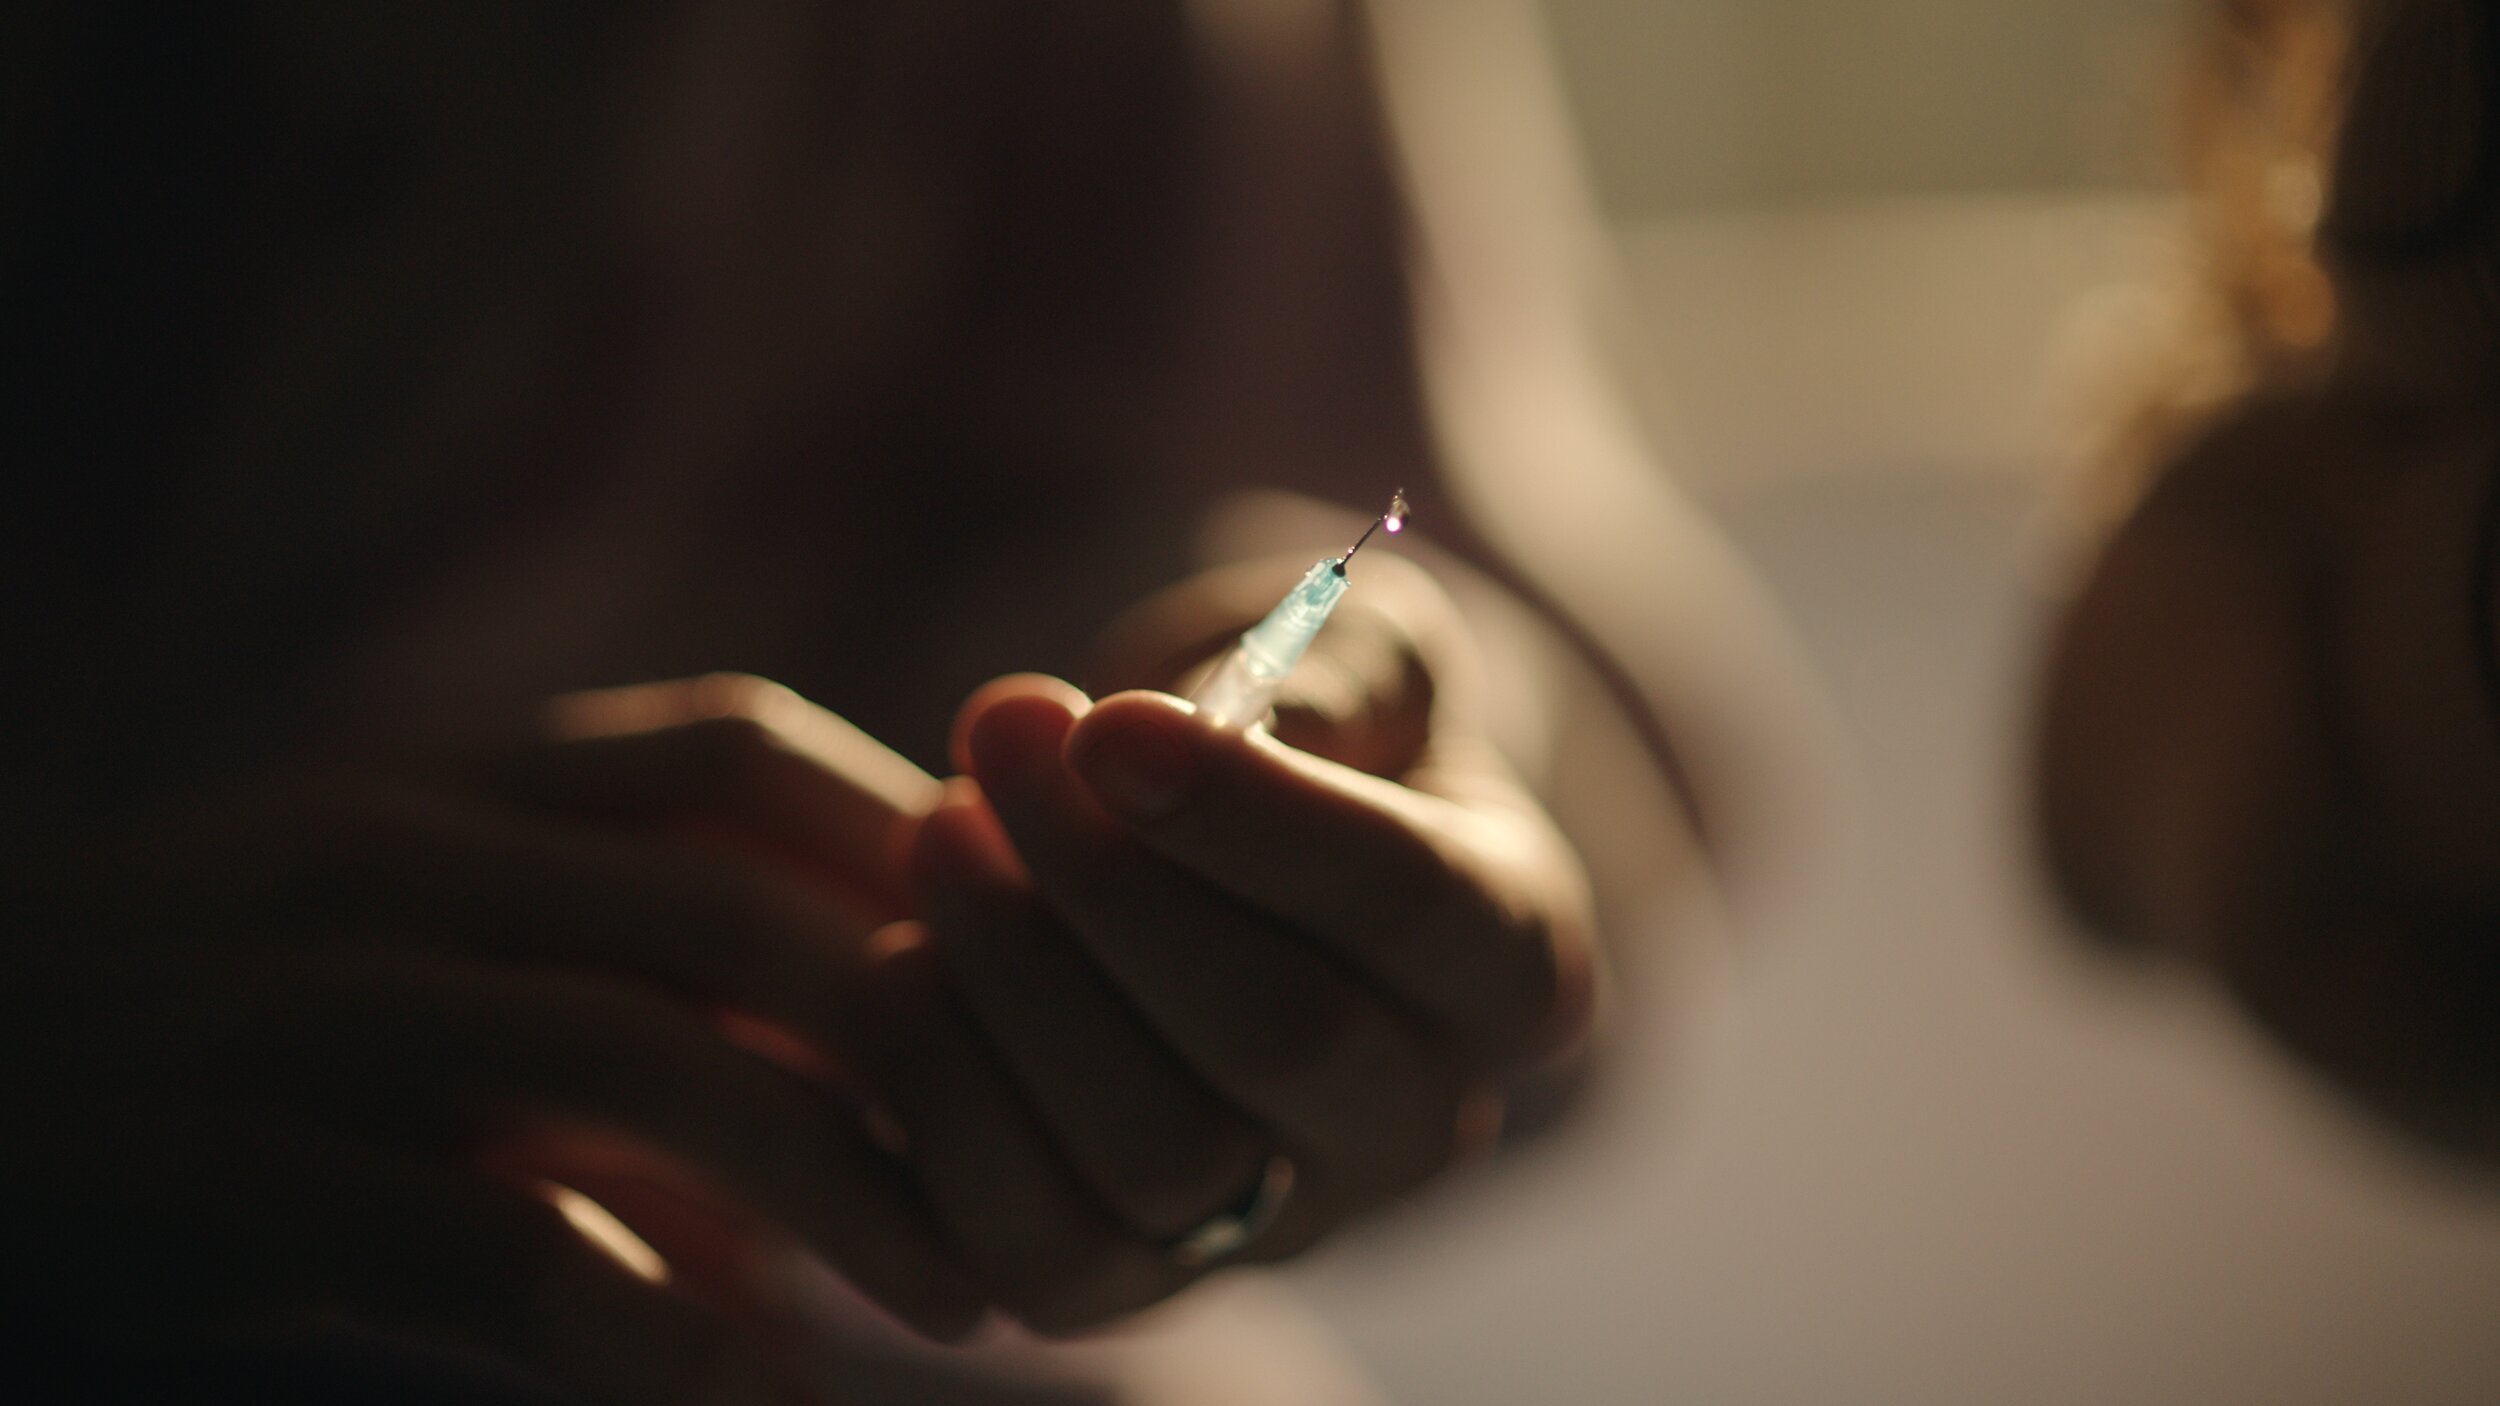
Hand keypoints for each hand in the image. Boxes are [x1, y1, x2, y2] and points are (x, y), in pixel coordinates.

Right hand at [1, 674, 980, 1402]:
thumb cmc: (193, 1024)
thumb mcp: (388, 940)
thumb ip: (596, 991)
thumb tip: (808, 1188)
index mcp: (438, 790)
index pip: (729, 756)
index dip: (913, 842)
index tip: (1037, 964)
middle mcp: (385, 865)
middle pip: (724, 905)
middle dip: (916, 1031)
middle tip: (1041, 1161)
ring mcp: (303, 1012)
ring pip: (636, 1056)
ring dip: (832, 1179)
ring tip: (959, 1290)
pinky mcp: (227, 1183)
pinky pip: (483, 1242)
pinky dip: (647, 1321)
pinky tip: (759, 1389)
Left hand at [845, 568, 1597, 1333]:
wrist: (1232, 865)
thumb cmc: (1309, 734)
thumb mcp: (1356, 656)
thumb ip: (1338, 670)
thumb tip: (1256, 717)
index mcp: (1513, 956)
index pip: (1411, 904)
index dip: (1254, 814)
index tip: (1108, 721)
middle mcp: (1424, 1121)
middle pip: (1284, 1039)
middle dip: (1112, 883)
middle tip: (997, 734)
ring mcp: (1285, 1222)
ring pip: (1160, 1158)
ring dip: (1016, 978)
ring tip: (938, 828)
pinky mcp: (1138, 1282)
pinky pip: (1035, 1248)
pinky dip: (943, 1100)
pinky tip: (904, 958)